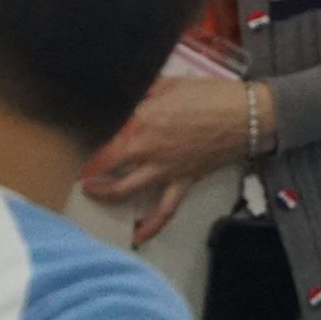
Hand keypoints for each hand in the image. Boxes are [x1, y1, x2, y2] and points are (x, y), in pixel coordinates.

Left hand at [83, 75, 256, 240]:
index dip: (85, 135)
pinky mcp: (182, 183)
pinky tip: (136, 236)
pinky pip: (164, 211)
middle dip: (86, 166)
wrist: (248, 115)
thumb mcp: (170, 83)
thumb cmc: (210, 94)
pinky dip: (149, 226)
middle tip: (73, 165)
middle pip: (106, 163)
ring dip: (105, 193)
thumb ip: (142, 90)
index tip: (73, 134)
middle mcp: (148, 148)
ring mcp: (164, 170)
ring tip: (91, 192)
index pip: (104, 132)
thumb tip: (121, 92)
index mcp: (143, 119)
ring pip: (126, 189)